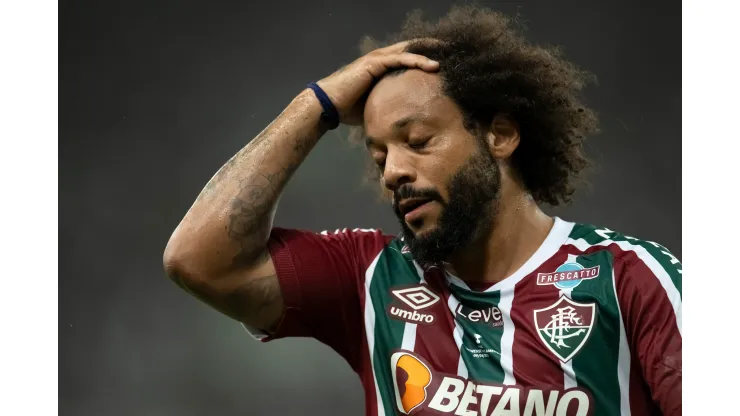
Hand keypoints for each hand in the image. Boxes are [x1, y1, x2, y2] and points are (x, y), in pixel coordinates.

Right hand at [316, 40, 438, 124]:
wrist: (329, 106)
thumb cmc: (349, 109)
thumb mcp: (377, 106)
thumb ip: (391, 106)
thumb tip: (406, 122)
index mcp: (382, 67)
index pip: (409, 58)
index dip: (426, 58)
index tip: (445, 65)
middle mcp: (381, 59)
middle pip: (412, 49)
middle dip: (433, 49)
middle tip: (454, 53)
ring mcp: (378, 58)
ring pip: (410, 51)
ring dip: (431, 52)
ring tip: (450, 55)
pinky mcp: (375, 62)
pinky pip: (401, 59)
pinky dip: (418, 60)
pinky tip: (434, 65)